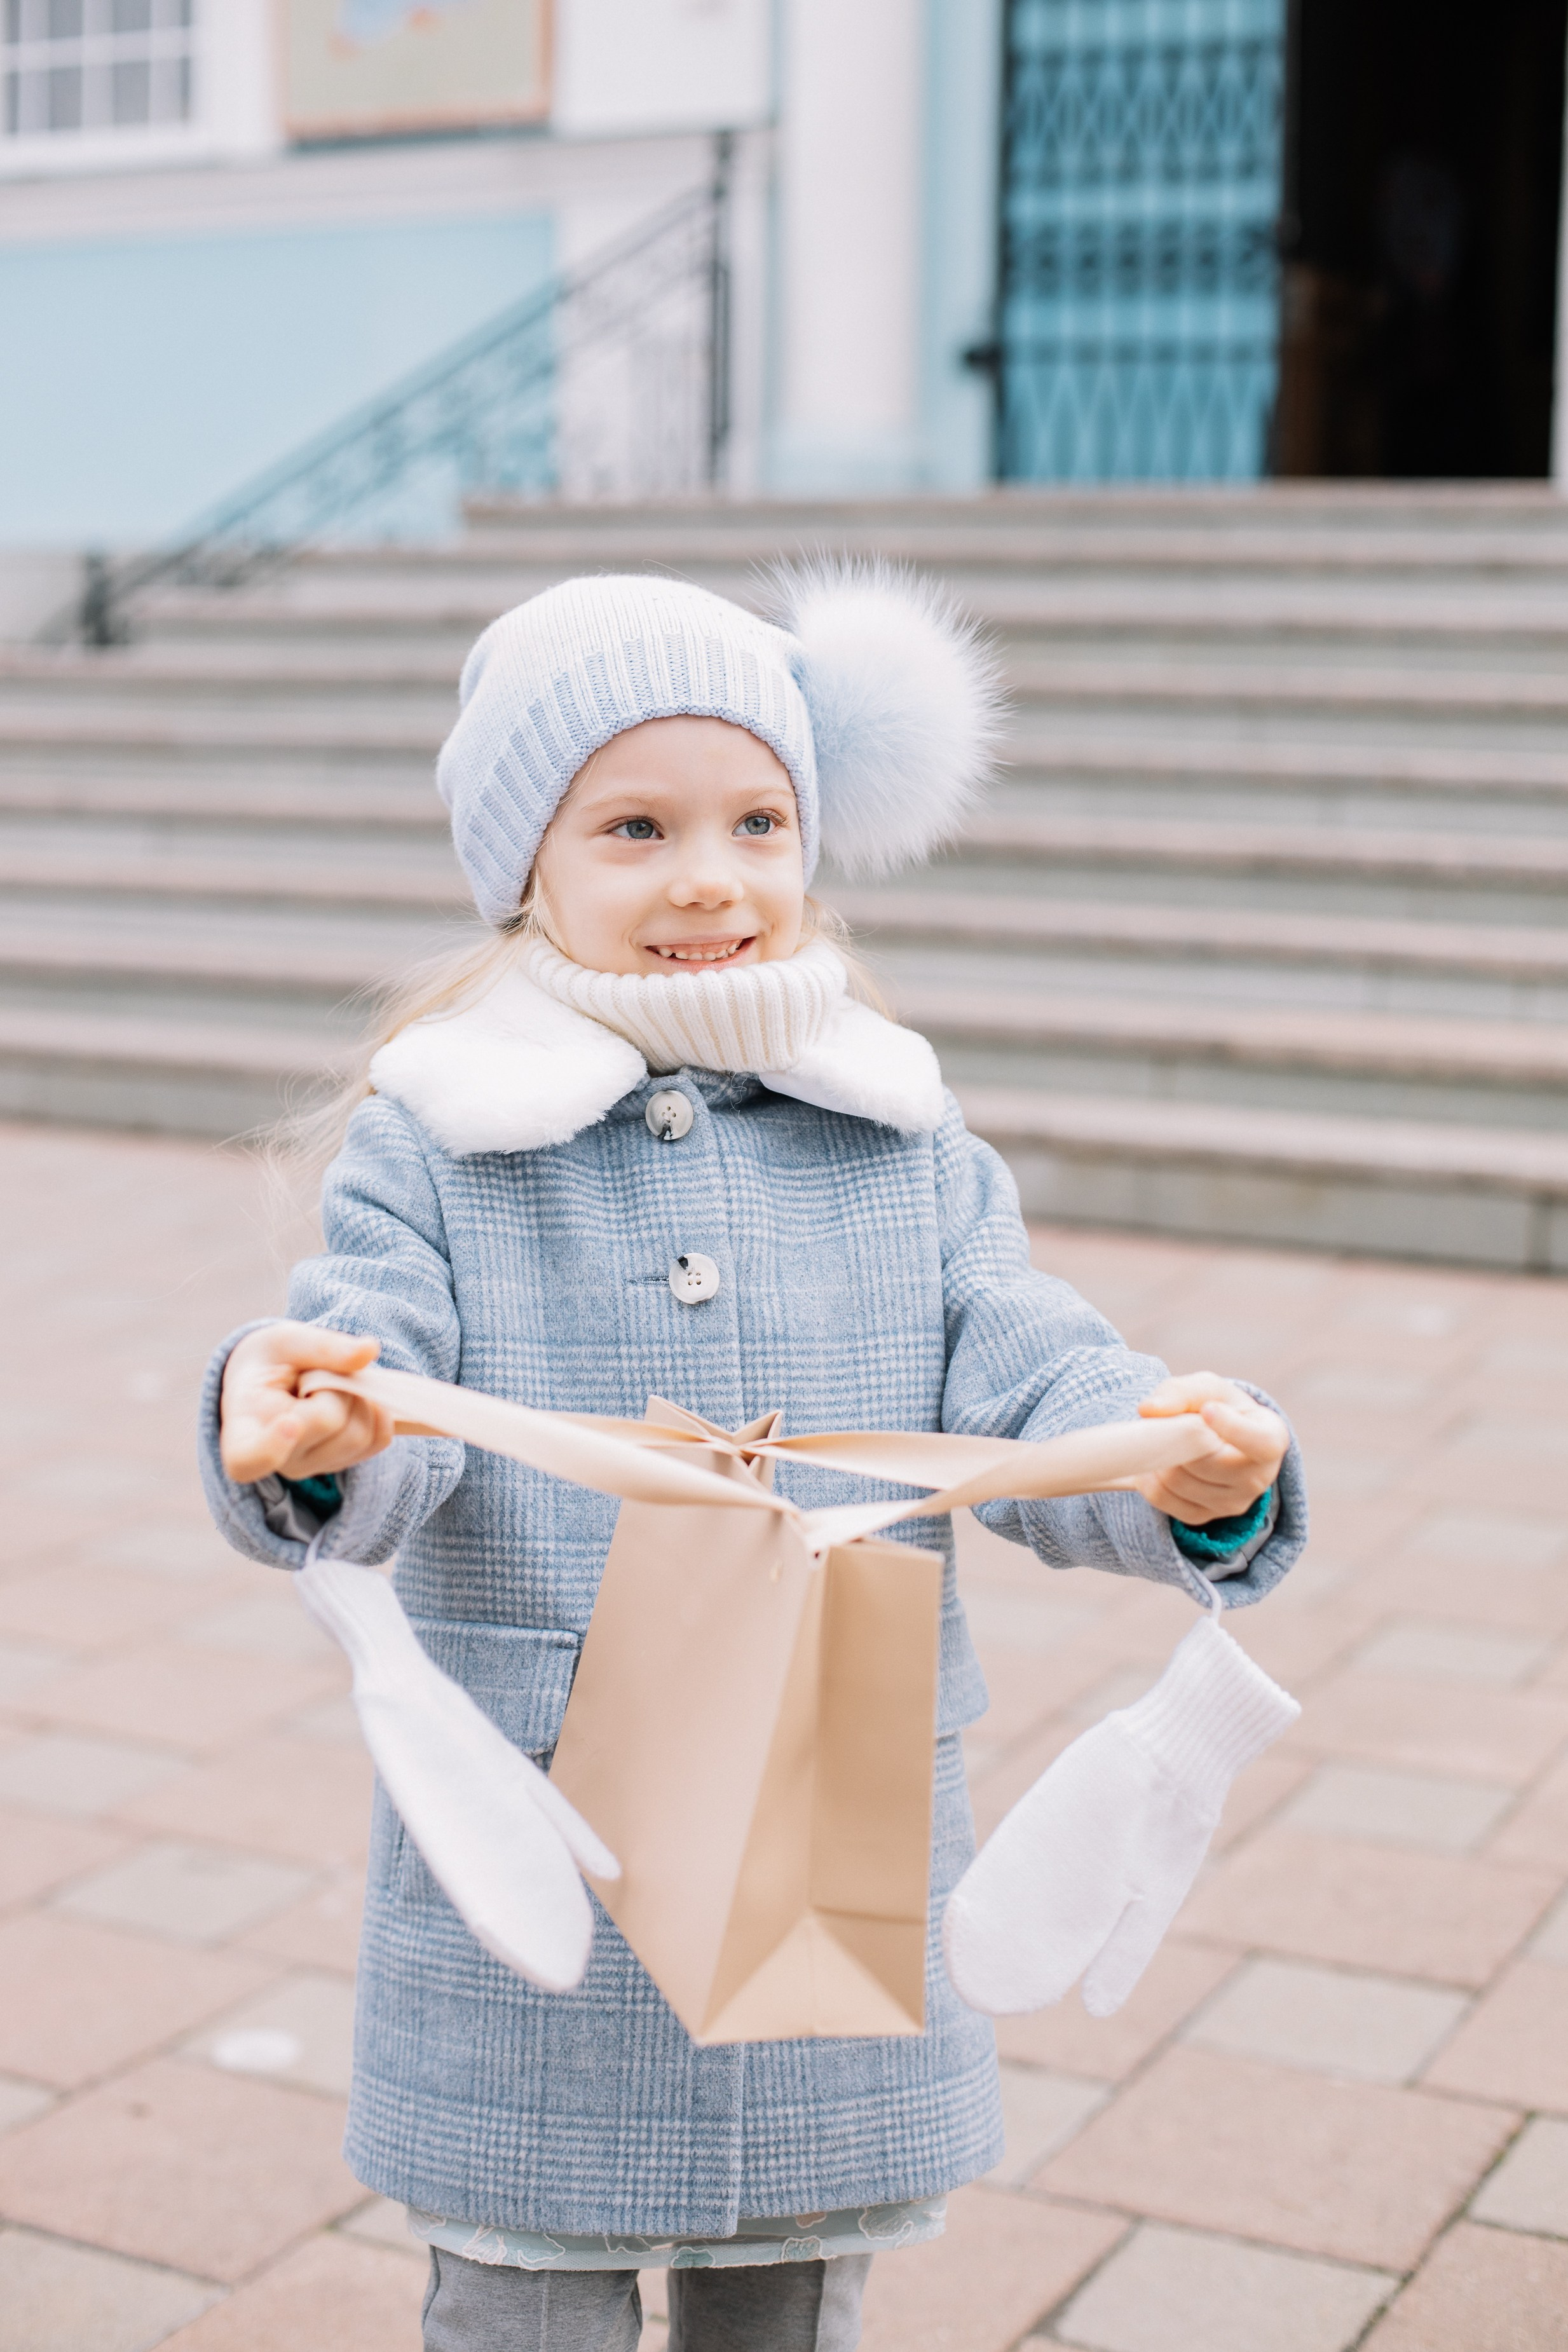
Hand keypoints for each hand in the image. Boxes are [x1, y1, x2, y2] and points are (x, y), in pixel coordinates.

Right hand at [220, 1322, 394, 1484]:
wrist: (274, 1381)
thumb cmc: (271, 1361)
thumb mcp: (285, 1341)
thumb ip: (322, 1345)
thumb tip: (369, 1350)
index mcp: (244, 1430)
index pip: (248, 1460)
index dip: (271, 1448)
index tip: (290, 1422)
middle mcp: (276, 1460)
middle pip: (331, 1421)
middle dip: (336, 1385)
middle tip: (314, 1375)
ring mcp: (310, 1468)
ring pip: (361, 1433)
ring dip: (358, 1397)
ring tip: (328, 1389)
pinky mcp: (341, 1465)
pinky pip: (379, 1439)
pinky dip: (376, 1411)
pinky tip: (350, 1399)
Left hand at [1135, 1370, 1286, 1526]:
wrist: (1219, 1438)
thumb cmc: (1218, 1406)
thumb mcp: (1207, 1389)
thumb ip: (1181, 1392)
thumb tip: (1148, 1410)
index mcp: (1272, 1438)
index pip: (1260, 1443)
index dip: (1233, 1429)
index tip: (1207, 1410)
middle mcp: (1259, 1478)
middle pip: (1206, 1462)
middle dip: (1178, 1440)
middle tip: (1167, 1424)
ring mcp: (1234, 1503)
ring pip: (1179, 1482)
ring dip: (1160, 1458)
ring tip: (1163, 1440)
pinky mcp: (1206, 1516)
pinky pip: (1164, 1500)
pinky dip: (1149, 1479)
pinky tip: (1155, 1462)